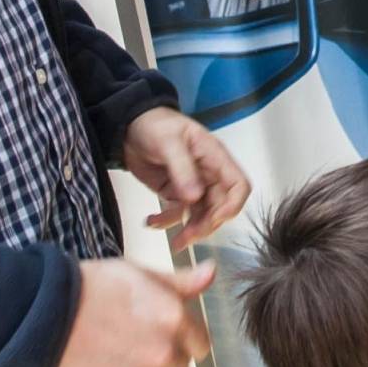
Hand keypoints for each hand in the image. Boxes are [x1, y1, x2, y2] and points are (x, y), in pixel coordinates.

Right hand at [43, 256, 213, 366]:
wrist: (29, 318)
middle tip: (124, 347)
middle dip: (157, 363)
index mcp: (173, 319)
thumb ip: (178, 282)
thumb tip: (211, 274)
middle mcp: (162, 355)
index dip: (179, 341)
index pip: (199, 346)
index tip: (154, 334)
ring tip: (103, 362)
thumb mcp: (134, 274)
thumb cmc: (83, 289)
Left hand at [121, 107, 252, 246]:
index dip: (232, 205)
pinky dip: (167, 223)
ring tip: (174, 242)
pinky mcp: (176, 193)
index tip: (215, 219)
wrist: (129, 125)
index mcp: (214, 157)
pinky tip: (152, 222)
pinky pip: (179, 214)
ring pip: (202, 215)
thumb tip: (194, 197)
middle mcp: (208, 174)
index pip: (238, 185)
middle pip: (220, 207)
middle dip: (207, 224)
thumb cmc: (154, 124)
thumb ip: (182, 168)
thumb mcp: (168, 142)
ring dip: (190, 231)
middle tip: (188, 236)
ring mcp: (193, 185)